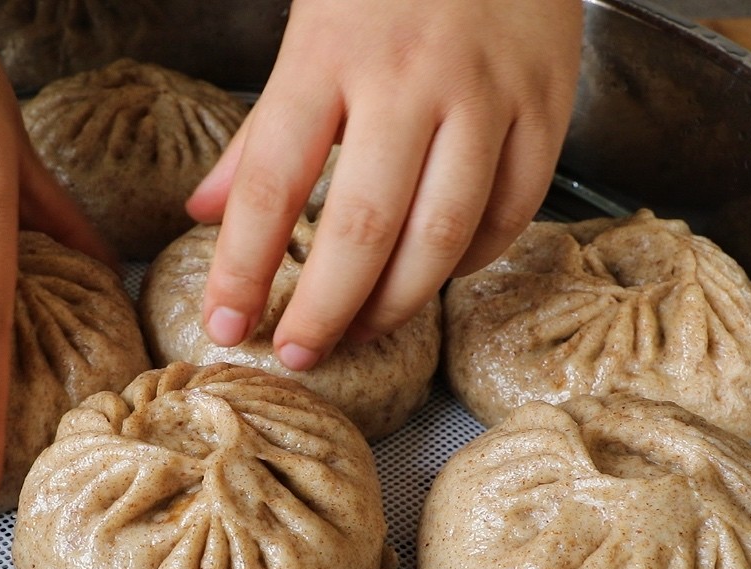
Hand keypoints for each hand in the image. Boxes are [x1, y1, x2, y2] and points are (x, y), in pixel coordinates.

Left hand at [189, 0, 582, 369]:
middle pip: (361, 226)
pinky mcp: (546, 106)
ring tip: (360, 331)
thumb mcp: (307, 34)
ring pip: (443, 233)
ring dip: (397, 301)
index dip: (244, 266)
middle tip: (298, 353)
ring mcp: (485, 94)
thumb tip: (204, 212)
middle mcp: (408, 79)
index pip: (272, 183)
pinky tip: (437, 275)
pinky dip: (472, 260)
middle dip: (323, 308)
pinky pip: (512, 211)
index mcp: (329, 55)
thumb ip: (259, 131)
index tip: (225, 322)